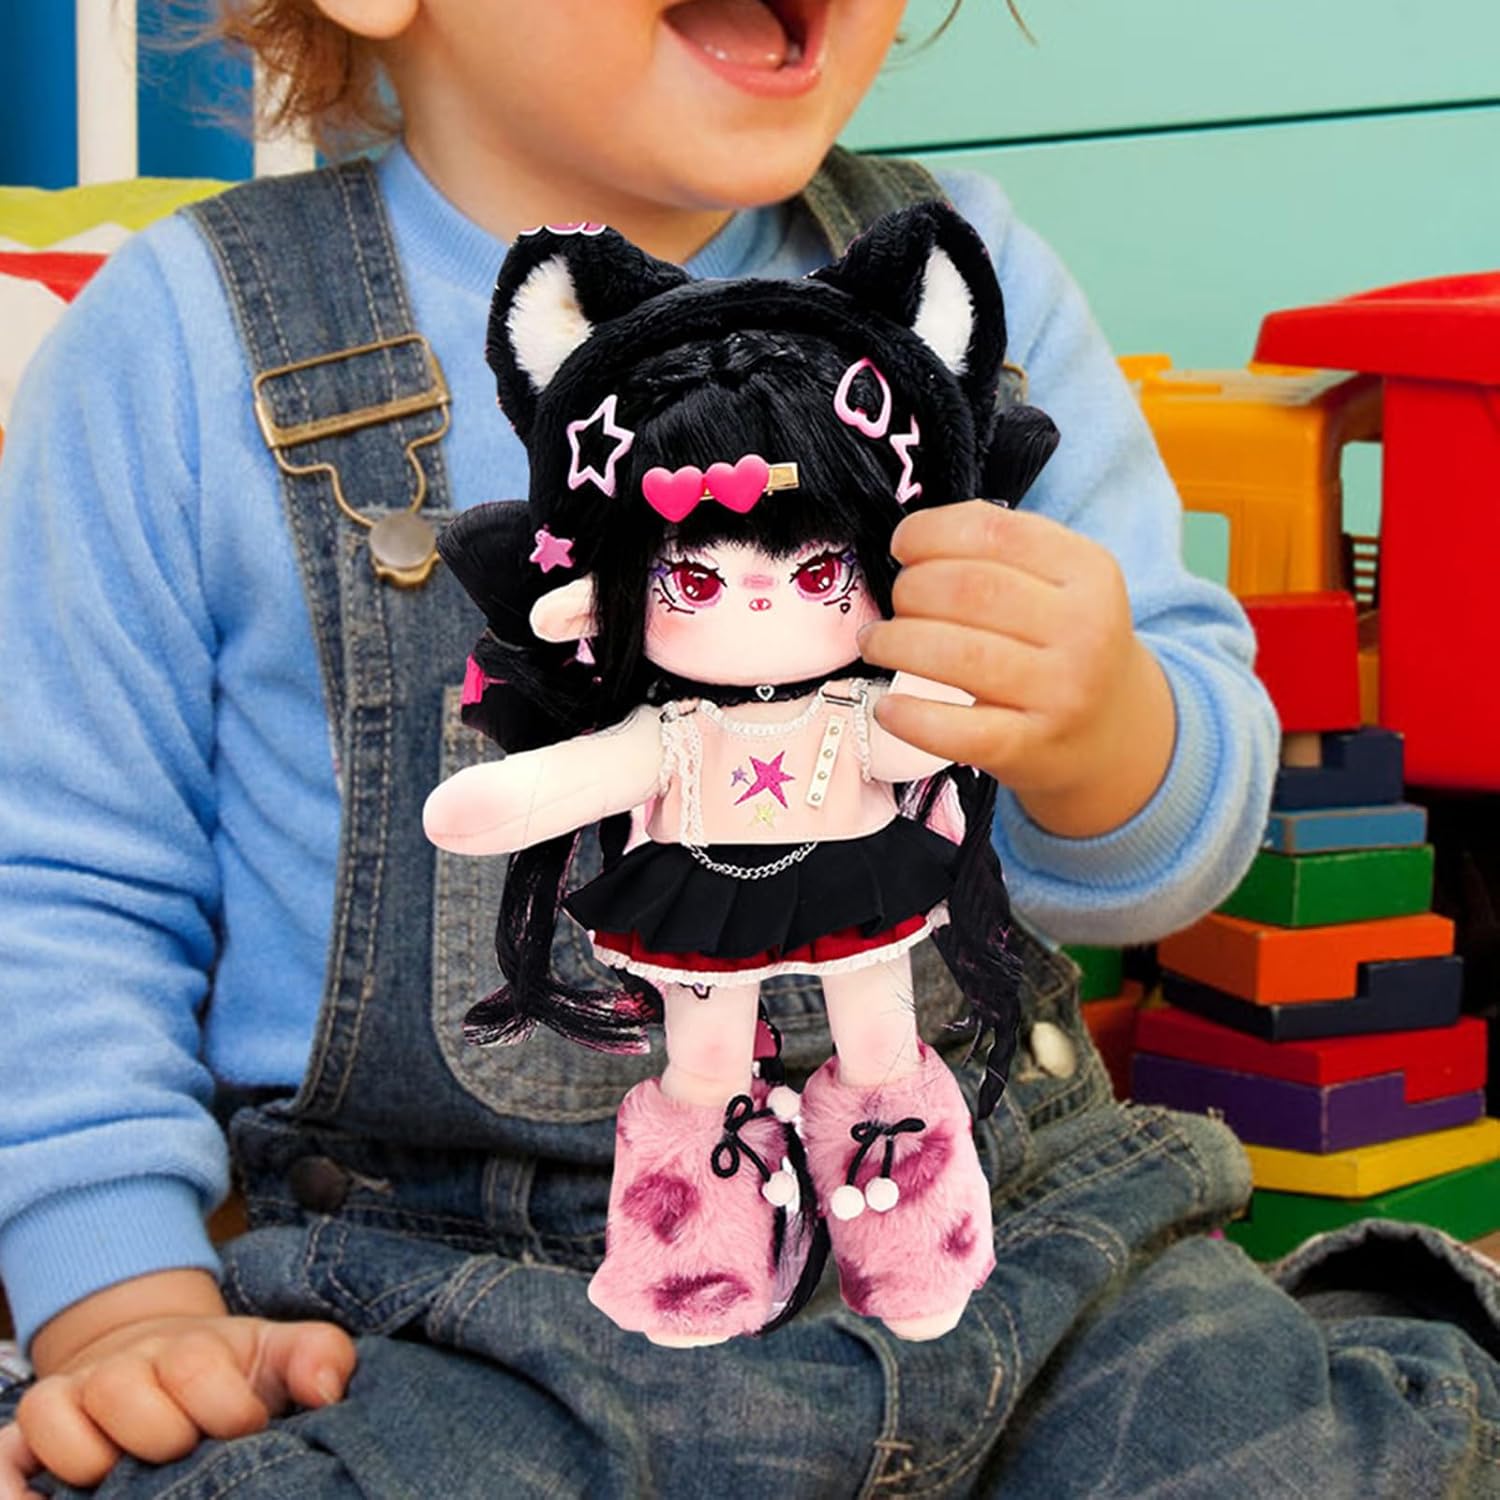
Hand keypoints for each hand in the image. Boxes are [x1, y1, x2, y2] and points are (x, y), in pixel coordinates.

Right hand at [0, 1273, 354, 1495]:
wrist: (160, 1358)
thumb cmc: (228, 1371)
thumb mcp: (280, 1355)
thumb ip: (319, 1357)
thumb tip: (328, 1389)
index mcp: (189, 1349)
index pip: (196, 1365)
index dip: (226, 1405)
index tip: (248, 1427)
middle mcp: (124, 1369)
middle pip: (123, 1388)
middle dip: (161, 1432)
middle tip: (186, 1455)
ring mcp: (72, 1401)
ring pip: (58, 1417)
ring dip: (90, 1458)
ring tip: (122, 1481)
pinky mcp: (30, 1437)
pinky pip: (4, 1458)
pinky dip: (13, 1488)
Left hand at [859, 500, 1174, 837]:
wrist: (1111, 731)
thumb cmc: (1065, 645)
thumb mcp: (1062, 581)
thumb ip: (1001, 547)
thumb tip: (915, 537)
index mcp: (1088, 572)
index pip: (994, 532)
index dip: (930, 533)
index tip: (902, 546)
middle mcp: (1083, 629)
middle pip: (969, 591)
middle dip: (911, 590)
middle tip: (896, 602)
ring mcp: (1060, 692)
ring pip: (957, 655)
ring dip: (896, 643)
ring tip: (876, 643)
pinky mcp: (1029, 746)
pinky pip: (958, 730)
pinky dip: (911, 716)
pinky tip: (888, 706)